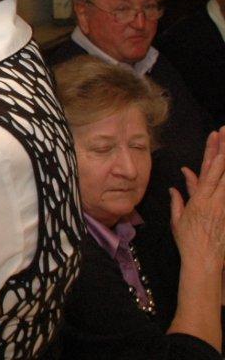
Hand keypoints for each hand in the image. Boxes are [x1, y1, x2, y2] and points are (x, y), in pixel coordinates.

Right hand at [170, 128, 224, 270]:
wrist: (205, 262)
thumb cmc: (189, 241)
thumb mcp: (179, 219)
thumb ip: (180, 199)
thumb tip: (177, 185)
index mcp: (200, 199)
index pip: (208, 169)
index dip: (212, 151)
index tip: (215, 135)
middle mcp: (216, 200)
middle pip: (222, 170)